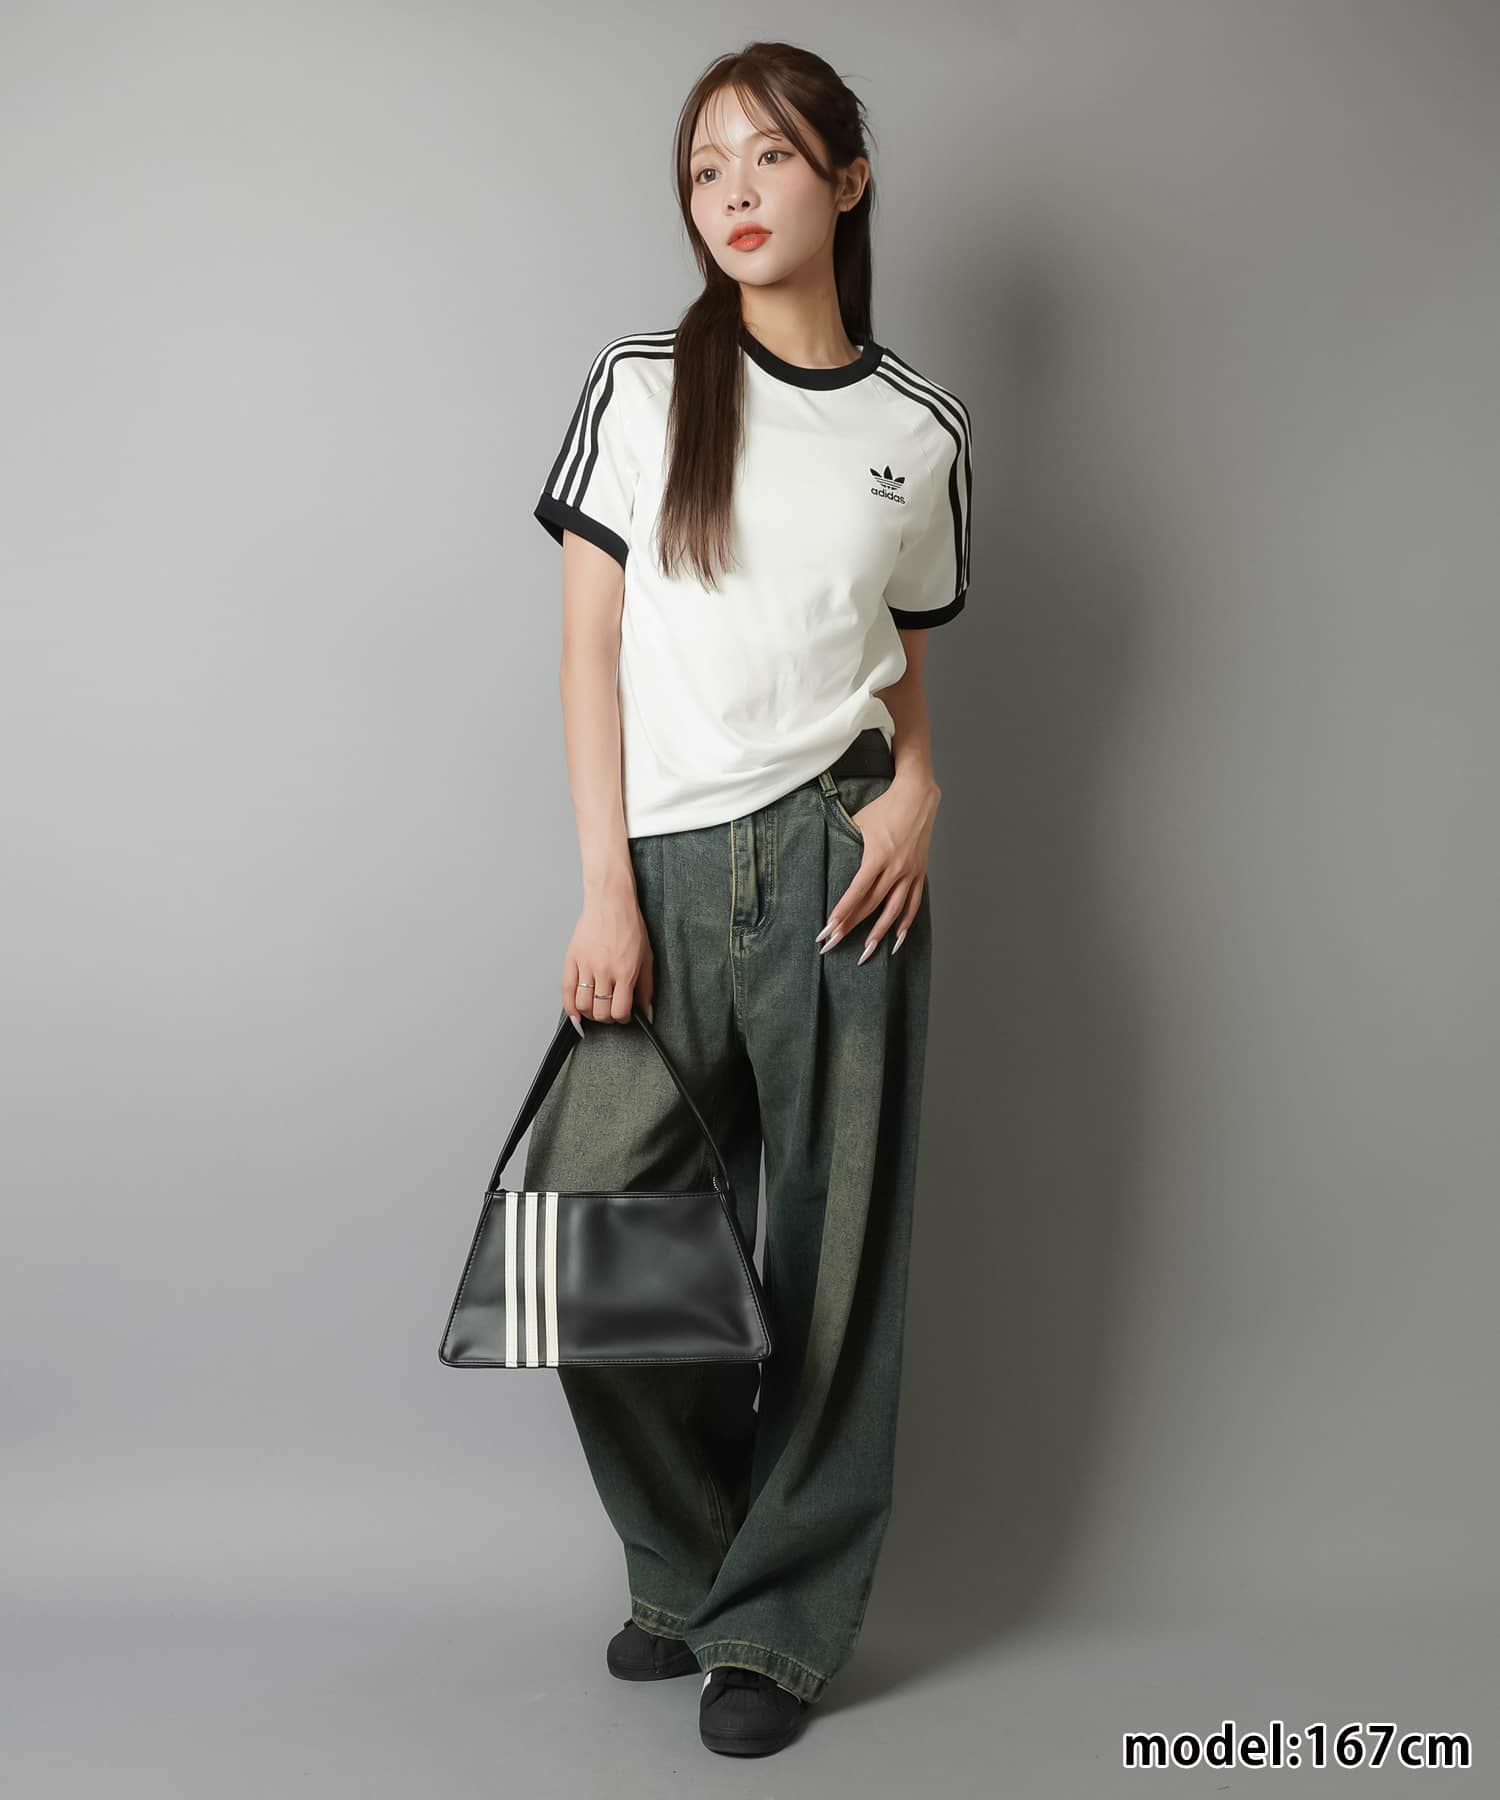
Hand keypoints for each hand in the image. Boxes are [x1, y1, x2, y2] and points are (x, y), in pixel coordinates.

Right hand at [563, 874, 654, 1030]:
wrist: (611, 902)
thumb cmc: (630, 926)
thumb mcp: (647, 957)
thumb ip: (646, 987)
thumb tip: (647, 1012)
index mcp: (625, 971)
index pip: (620, 1010)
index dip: (622, 1018)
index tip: (624, 1014)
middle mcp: (605, 970)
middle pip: (600, 1012)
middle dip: (606, 1018)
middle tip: (610, 1011)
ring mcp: (586, 965)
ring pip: (582, 1004)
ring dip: (589, 1013)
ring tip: (595, 1008)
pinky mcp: (572, 959)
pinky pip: (566, 990)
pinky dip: (569, 1007)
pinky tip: (575, 1014)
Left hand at [816, 777, 939, 963]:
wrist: (917, 797)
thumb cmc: (884, 808)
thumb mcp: (858, 823)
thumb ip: (847, 845)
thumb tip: (830, 861)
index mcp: (877, 857)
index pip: (857, 892)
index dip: (842, 912)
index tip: (829, 929)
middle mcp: (895, 869)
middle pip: (871, 906)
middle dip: (852, 927)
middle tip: (834, 944)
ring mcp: (910, 873)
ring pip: (894, 911)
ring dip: (879, 933)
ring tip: (867, 952)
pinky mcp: (920, 873)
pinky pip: (913, 904)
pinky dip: (905, 923)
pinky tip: (897, 939)